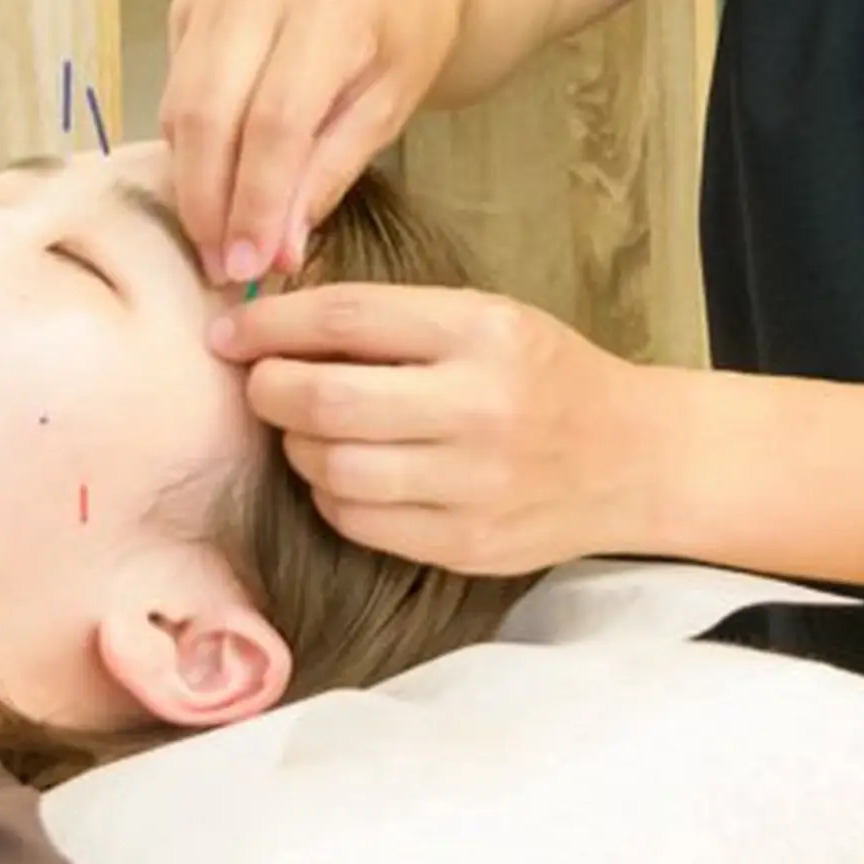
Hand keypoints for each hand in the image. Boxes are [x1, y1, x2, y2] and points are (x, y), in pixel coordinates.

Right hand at [161, 0, 464, 282]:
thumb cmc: (398, 41)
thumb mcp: (388, 110)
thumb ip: (329, 175)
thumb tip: (275, 253)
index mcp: (330, 6)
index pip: (277, 119)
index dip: (258, 201)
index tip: (250, 266)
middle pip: (210, 112)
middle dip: (211, 202)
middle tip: (223, 267)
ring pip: (179, 106)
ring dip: (193, 183)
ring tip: (219, 239)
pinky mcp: (189, 3)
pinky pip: (173, 91)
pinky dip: (188, 146)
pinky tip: (218, 177)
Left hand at [213, 284, 653, 575]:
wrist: (634, 457)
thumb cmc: (545, 375)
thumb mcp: (487, 318)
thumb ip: (393, 322)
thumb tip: (274, 327)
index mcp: (482, 331)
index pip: (345, 319)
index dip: (269, 325)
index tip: (230, 333)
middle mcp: (479, 407)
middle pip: (325, 401)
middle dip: (269, 390)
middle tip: (260, 384)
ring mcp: (472, 484)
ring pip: (331, 469)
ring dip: (297, 447)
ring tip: (308, 429)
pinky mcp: (464, 545)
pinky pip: (357, 522)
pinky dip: (331, 495)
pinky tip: (347, 473)